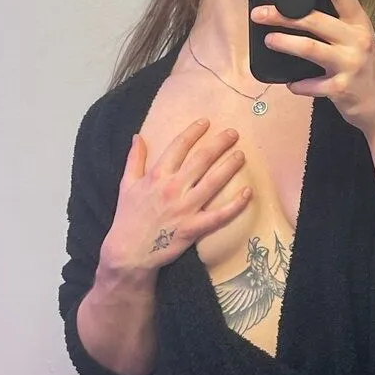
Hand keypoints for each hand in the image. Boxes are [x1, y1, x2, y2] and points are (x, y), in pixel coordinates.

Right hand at [99, 119, 250, 276]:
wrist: (128, 252)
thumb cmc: (127, 218)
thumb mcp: (126, 185)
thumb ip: (134, 159)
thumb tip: (137, 137)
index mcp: (157, 176)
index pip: (178, 146)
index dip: (193, 132)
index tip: (206, 122)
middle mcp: (172, 188)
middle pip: (201, 159)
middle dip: (219, 144)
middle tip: (233, 133)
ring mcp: (184, 208)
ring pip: (213, 182)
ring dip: (229, 166)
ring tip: (241, 155)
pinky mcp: (193, 228)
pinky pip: (218, 215)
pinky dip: (235, 204)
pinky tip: (248, 192)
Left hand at [250, 0, 374, 133]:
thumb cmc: (365, 69)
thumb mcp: (359, 40)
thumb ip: (338, 25)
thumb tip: (299, 11)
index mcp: (360, 23)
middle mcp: (357, 40)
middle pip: (314, 19)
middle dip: (281, 14)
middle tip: (260, 14)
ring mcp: (350, 65)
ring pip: (309, 47)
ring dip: (284, 43)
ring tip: (269, 40)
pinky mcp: (341, 89)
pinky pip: (312, 84)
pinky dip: (297, 84)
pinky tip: (291, 83)